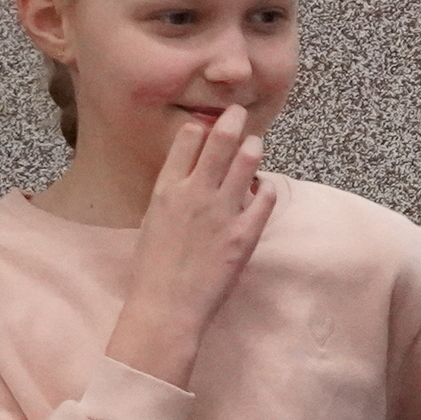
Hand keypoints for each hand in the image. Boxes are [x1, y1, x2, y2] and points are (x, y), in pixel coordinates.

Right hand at [107, 105, 276, 389]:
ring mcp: (222, 212)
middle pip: (220, 142)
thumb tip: (186, 181)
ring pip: (246, 162)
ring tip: (256, 143)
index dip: (200, 127)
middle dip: (232, 121)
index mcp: (167, 189)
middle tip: (239, 112)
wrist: (166, 307)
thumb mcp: (153, 222)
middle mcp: (195, 193)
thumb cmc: (153, 270)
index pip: (187, 140)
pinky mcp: (244, 234)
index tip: (208, 122)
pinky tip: (266, 188)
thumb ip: (171, 197)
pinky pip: (265, 200)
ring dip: (253, 148)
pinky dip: (267, 189)